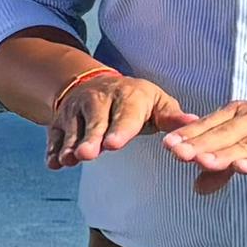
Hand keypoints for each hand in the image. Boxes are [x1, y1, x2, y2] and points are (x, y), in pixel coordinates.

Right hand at [33, 61, 191, 169]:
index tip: (114, 144)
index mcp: (127, 97)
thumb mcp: (156, 102)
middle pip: (94, 122)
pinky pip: (55, 134)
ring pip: (73, 129)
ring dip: (70, 145)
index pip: (124, 115)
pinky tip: (53, 163)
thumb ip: (172, 117)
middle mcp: (98, 100)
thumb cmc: (134, 100)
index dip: (119, 130)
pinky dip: (52, 149)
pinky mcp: (60, 120)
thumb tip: (194, 122)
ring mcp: (76, 110)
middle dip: (90, 138)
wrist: (94, 83)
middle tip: (88, 155)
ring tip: (68, 160)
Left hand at [155, 91, 246, 189]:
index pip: (212, 124)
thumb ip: (226, 164)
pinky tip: (245, 168)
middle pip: (225, 134)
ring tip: (201, 161)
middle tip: (174, 152)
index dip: (190, 135)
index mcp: (244, 113)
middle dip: (199, 143)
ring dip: (224, 153)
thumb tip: (197, 186)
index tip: (166, 145)